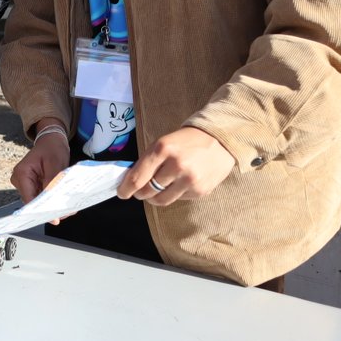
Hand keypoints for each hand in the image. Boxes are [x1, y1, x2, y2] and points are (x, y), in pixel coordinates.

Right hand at [10, 118, 70, 220]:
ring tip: (68, 208)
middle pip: (33, 201)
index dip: (41, 210)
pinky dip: (51, 199)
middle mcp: (19, 180)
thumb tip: (53, 201)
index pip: (29, 198)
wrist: (51, 139)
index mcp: (22, 173)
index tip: (54, 219)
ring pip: (38, 200)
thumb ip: (52, 183)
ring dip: (52, 204)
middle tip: (66, 213)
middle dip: (49, 208)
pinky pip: (41, 196)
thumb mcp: (55, 164)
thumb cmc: (52, 148)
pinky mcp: (31, 184)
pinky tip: (63, 201)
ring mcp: (24, 183)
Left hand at [118, 127, 235, 205]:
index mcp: (162, 149)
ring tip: (156, 191)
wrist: (219, 140)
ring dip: (154, 198)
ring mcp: (190, 180)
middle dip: (140, 193)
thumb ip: (147, 161)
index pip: (138, 178)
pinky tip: (178, 184)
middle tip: (139, 191)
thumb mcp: (163, 143)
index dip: (126, 189)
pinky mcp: (200, 191)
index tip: (121, 193)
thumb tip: (130, 180)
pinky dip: (173, 194)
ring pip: (161, 200)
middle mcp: (176, 165)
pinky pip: (178, 199)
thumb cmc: (185, 141)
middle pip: (148, 191)